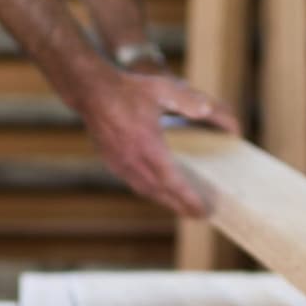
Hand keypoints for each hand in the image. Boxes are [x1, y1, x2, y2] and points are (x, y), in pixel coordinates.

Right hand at [74, 68, 239, 216]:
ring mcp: (120, 165)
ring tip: (183, 208)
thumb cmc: (129, 89)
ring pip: (147, 191)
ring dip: (166, 202)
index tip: (202, 211)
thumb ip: (191, 102)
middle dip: (181, 207)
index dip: (188, 199)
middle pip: (161, 194)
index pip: (172, 181)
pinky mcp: (113, 164)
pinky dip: (151, 192)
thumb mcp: (163, 90)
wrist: (91, 91)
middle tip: (200, 215)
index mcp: (147, 146)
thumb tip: (214, 112)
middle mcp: (133, 160)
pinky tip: (160, 191)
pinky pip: (135, 184)